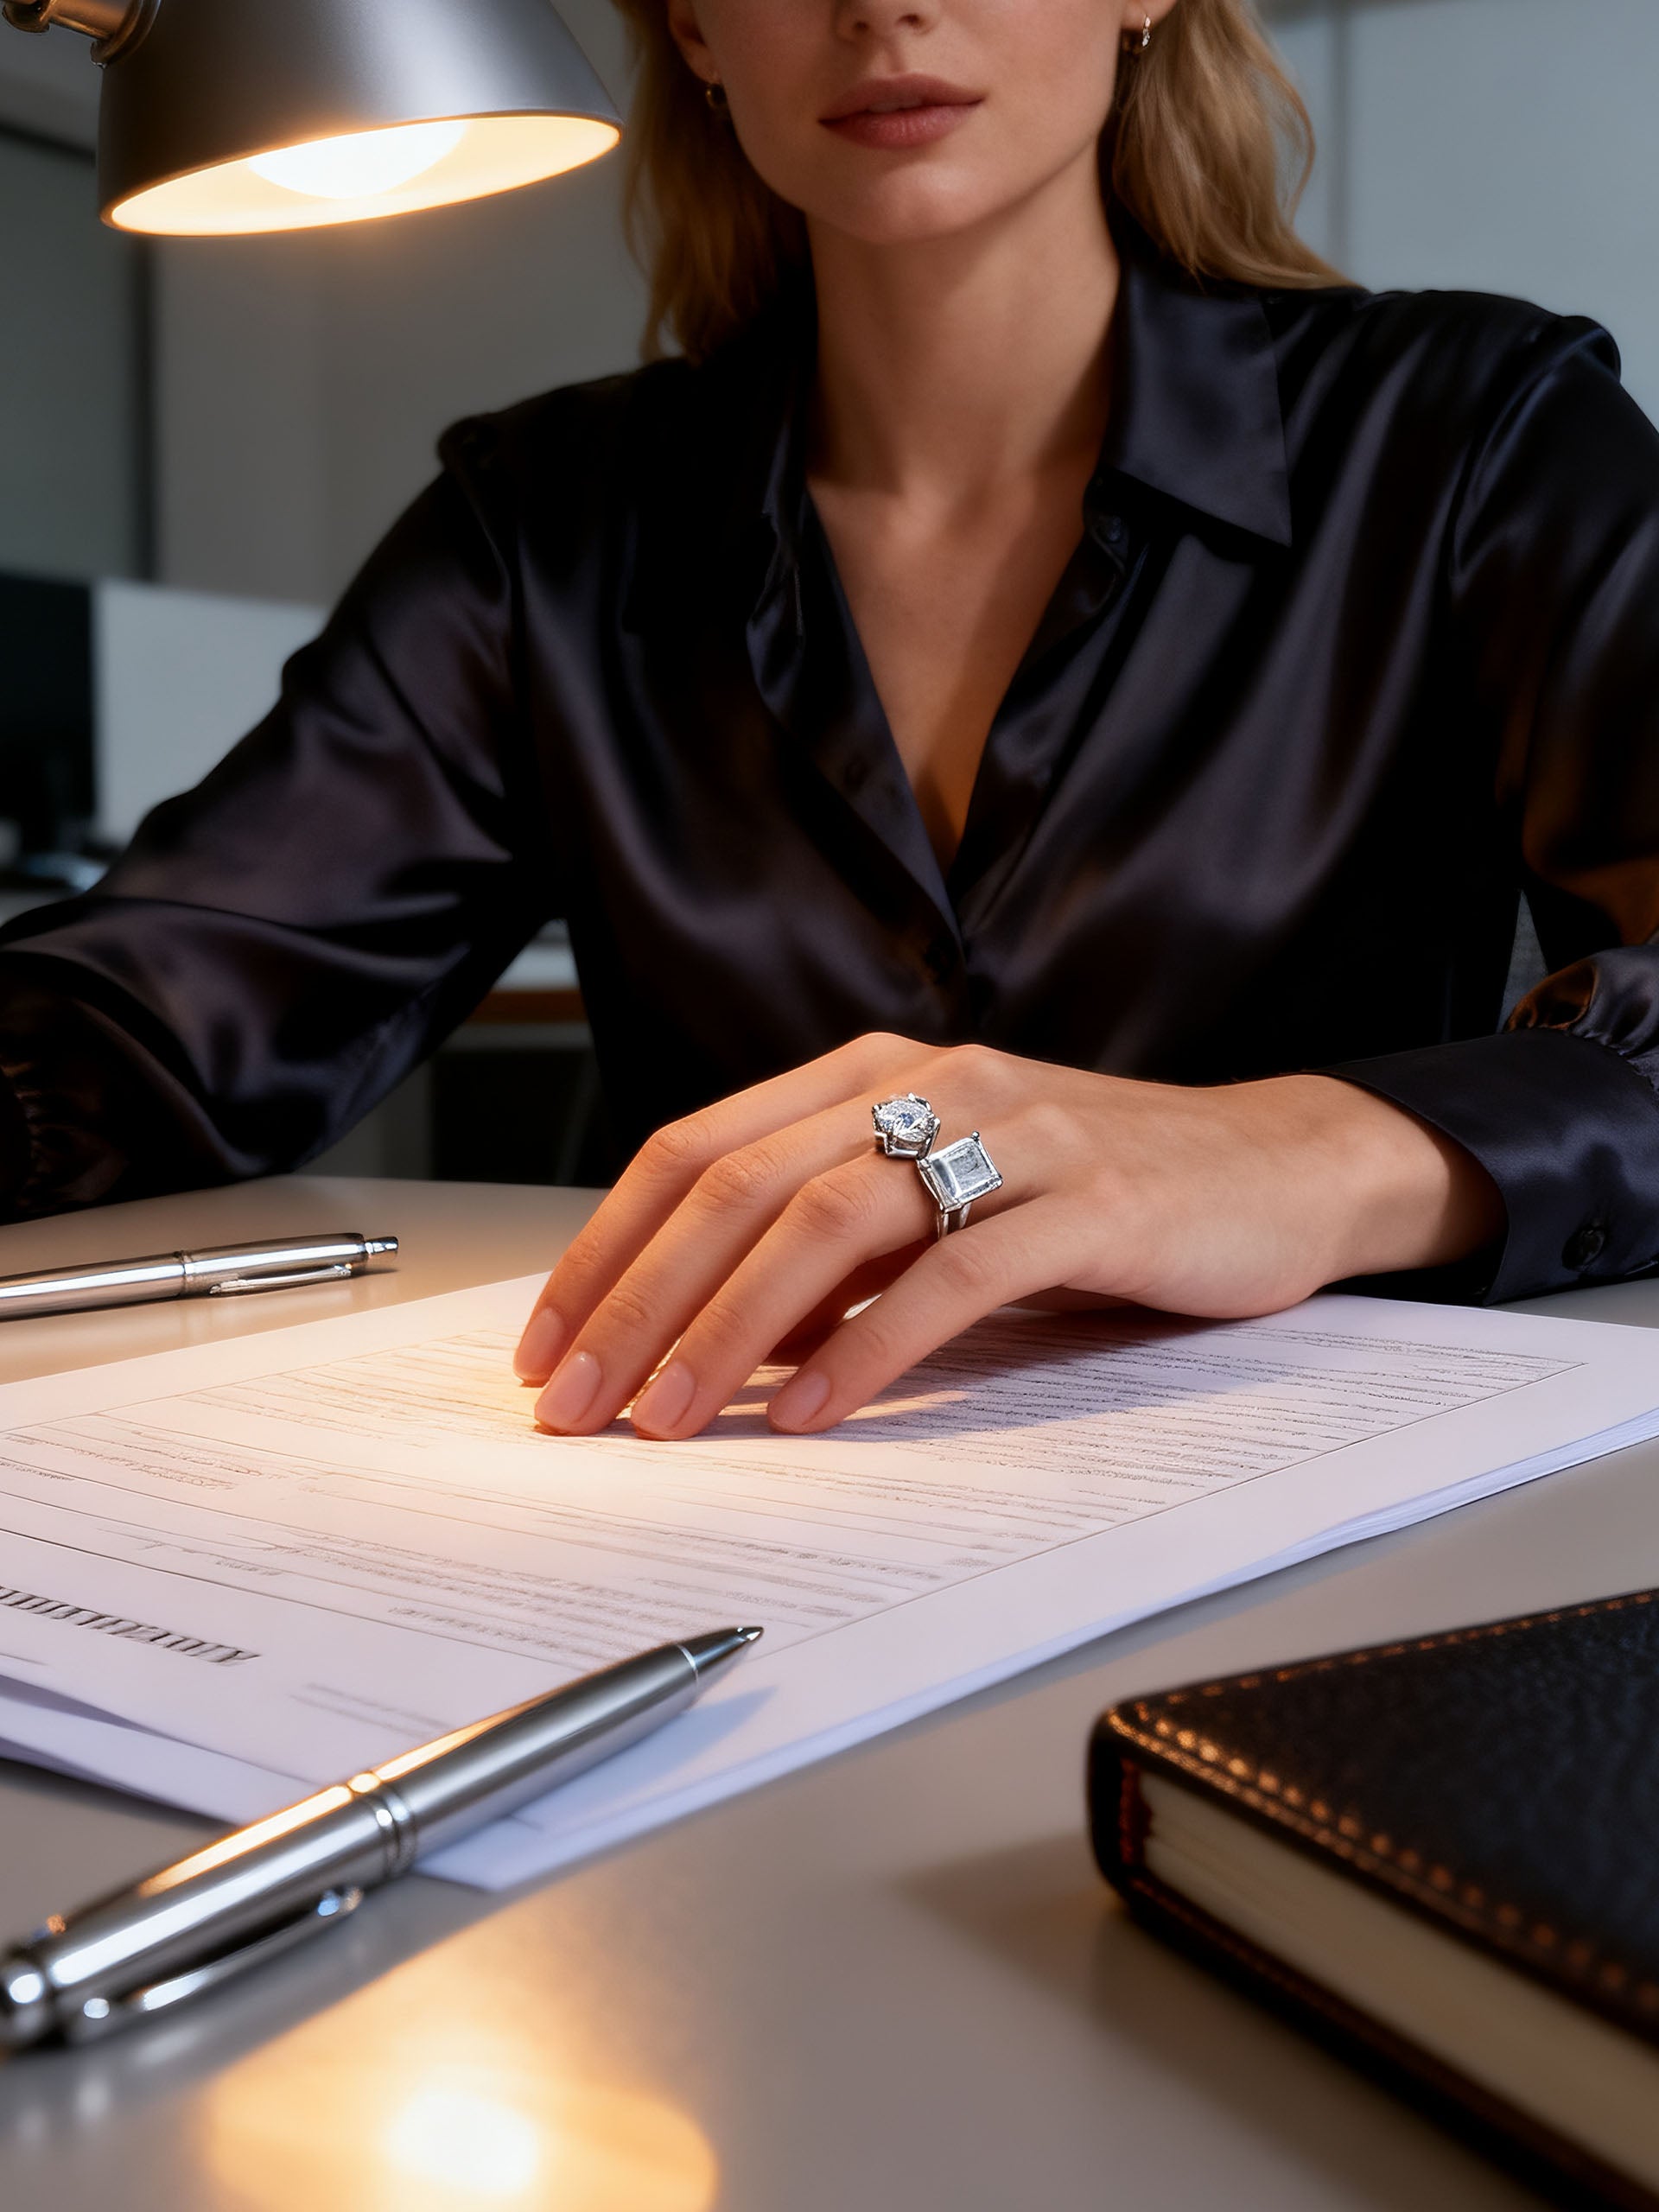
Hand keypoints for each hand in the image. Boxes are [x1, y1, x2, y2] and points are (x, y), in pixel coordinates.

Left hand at [512, 1034, 1503, 1440]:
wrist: (1276, 1168)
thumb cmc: (1094, 1192)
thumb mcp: (942, 1203)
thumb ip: (836, 1251)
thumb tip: (711, 1336)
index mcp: (875, 1069)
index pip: (696, 1147)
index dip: (607, 1246)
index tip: (548, 1343)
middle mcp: (931, 1080)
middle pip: (741, 1184)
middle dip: (639, 1301)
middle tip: (575, 1403)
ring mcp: (1014, 1132)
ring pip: (829, 1219)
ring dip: (728, 1328)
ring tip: (668, 1417)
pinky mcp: (1093, 1200)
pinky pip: (954, 1274)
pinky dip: (867, 1349)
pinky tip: (809, 1411)